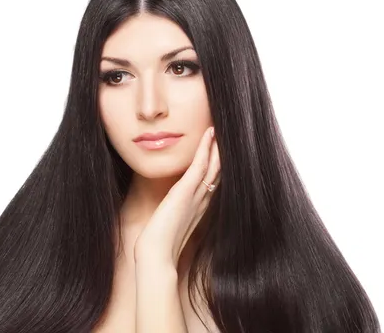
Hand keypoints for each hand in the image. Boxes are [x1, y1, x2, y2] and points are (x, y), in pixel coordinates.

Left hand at [134, 126, 220, 267]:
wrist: (156, 255)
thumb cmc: (159, 244)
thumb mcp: (170, 225)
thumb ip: (175, 216)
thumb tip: (170, 210)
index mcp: (199, 208)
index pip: (212, 182)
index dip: (218, 165)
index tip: (222, 150)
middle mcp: (202, 200)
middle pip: (217, 172)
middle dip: (222, 153)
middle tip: (228, 135)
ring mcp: (196, 195)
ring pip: (213, 166)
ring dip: (218, 146)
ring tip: (221, 129)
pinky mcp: (186, 192)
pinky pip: (199, 166)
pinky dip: (205, 149)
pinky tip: (209, 134)